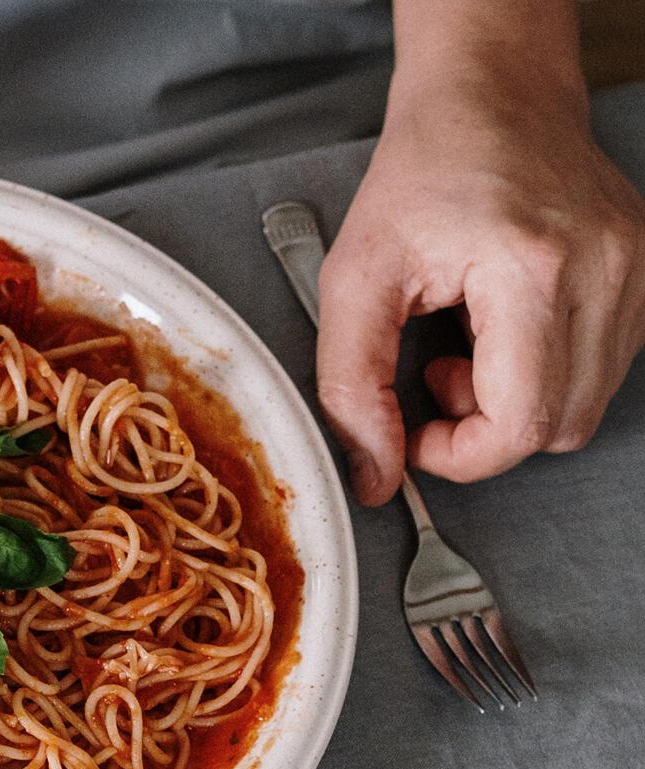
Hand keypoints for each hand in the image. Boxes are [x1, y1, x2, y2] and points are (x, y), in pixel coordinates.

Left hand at [318, 13, 644, 504]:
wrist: (490, 97)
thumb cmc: (420, 175)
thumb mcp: (353, 279)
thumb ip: (352, 386)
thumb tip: (374, 473)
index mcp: (532, 270)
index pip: (522, 423)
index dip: (461, 454)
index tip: (416, 431)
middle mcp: (605, 272)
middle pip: (560, 427)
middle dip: (485, 429)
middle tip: (436, 372)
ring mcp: (637, 273)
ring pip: (585, 405)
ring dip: (515, 401)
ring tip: (467, 343)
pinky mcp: (644, 276)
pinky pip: (602, 368)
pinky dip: (546, 373)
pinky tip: (504, 330)